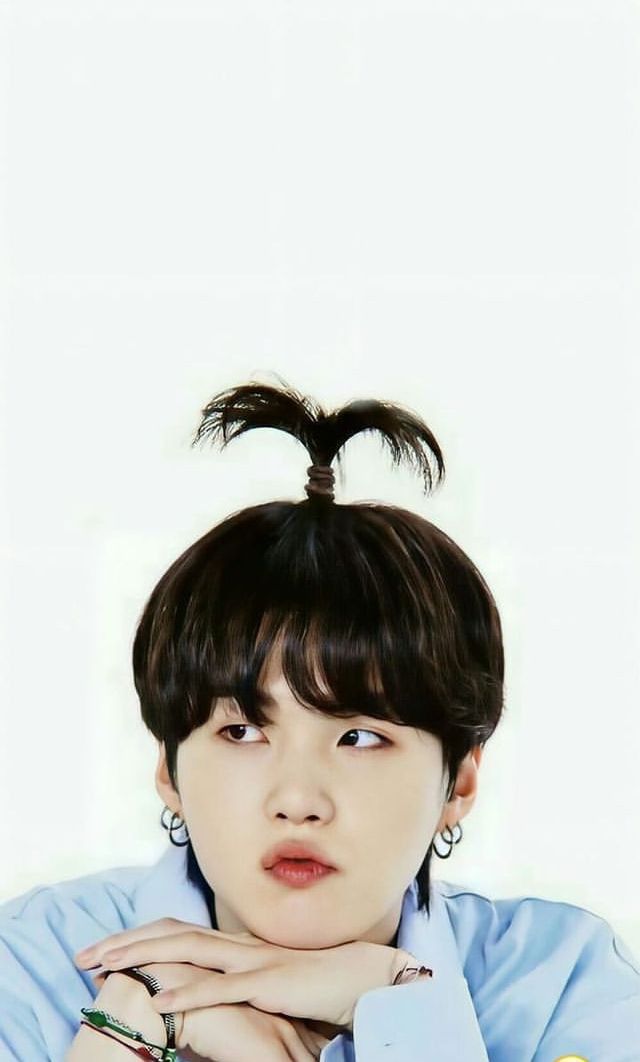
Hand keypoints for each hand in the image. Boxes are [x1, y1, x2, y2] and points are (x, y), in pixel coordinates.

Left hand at [75, 917, 403, 1030]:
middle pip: (171, 936)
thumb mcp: (271, 985)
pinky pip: (222, 990)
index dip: (138, 940)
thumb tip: (207, 997)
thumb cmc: (321, 986)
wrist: (367, 979)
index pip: (177, 935)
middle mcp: (240, 947)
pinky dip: (188, 995)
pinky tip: (159, 1004)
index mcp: (238, 947)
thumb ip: (240, 986)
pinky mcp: (270, 985)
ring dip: (142, 959)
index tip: (102, 953)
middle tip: (83, 957)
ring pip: (187, 954)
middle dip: (124, 944)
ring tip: (106, 968)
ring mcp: (254, 963)